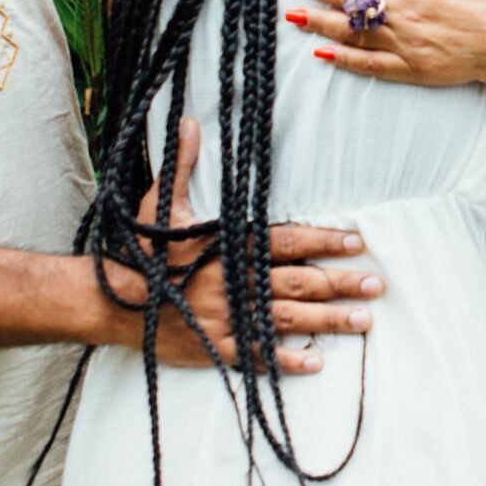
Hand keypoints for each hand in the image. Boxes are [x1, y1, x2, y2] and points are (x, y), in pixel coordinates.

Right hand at [126, 118, 379, 371]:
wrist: (109, 301)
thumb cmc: (140, 252)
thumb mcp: (161, 205)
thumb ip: (182, 165)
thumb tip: (190, 122)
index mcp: (227, 246)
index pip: (286, 240)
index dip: (323, 240)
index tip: (356, 241)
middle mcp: (234, 282)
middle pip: (297, 281)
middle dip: (340, 283)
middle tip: (376, 285)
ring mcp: (226, 317)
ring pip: (287, 319)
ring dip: (327, 320)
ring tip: (364, 321)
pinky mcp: (214, 347)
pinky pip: (256, 356)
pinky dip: (286, 360)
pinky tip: (316, 362)